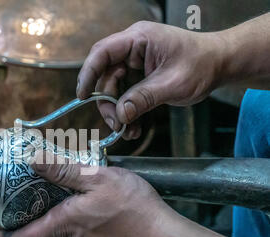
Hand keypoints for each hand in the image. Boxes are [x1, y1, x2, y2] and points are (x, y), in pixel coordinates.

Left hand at [0, 162, 179, 236]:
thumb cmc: (135, 211)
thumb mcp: (97, 178)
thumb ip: (62, 169)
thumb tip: (30, 158)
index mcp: (59, 226)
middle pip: (32, 232)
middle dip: (21, 211)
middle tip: (19, 187)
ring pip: (52, 230)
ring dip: (45, 210)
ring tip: (49, 185)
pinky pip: (71, 230)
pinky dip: (65, 214)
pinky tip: (78, 196)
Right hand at [78, 21, 227, 138]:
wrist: (220, 64)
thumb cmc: (202, 65)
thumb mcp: (173, 84)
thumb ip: (143, 98)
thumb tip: (120, 115)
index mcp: (138, 39)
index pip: (102, 53)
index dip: (88, 74)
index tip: (82, 96)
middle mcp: (133, 48)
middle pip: (106, 75)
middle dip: (108, 102)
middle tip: (116, 124)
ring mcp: (135, 62)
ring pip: (114, 88)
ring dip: (118, 111)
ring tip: (128, 131)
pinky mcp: (139, 76)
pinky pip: (125, 94)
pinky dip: (128, 111)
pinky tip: (134, 127)